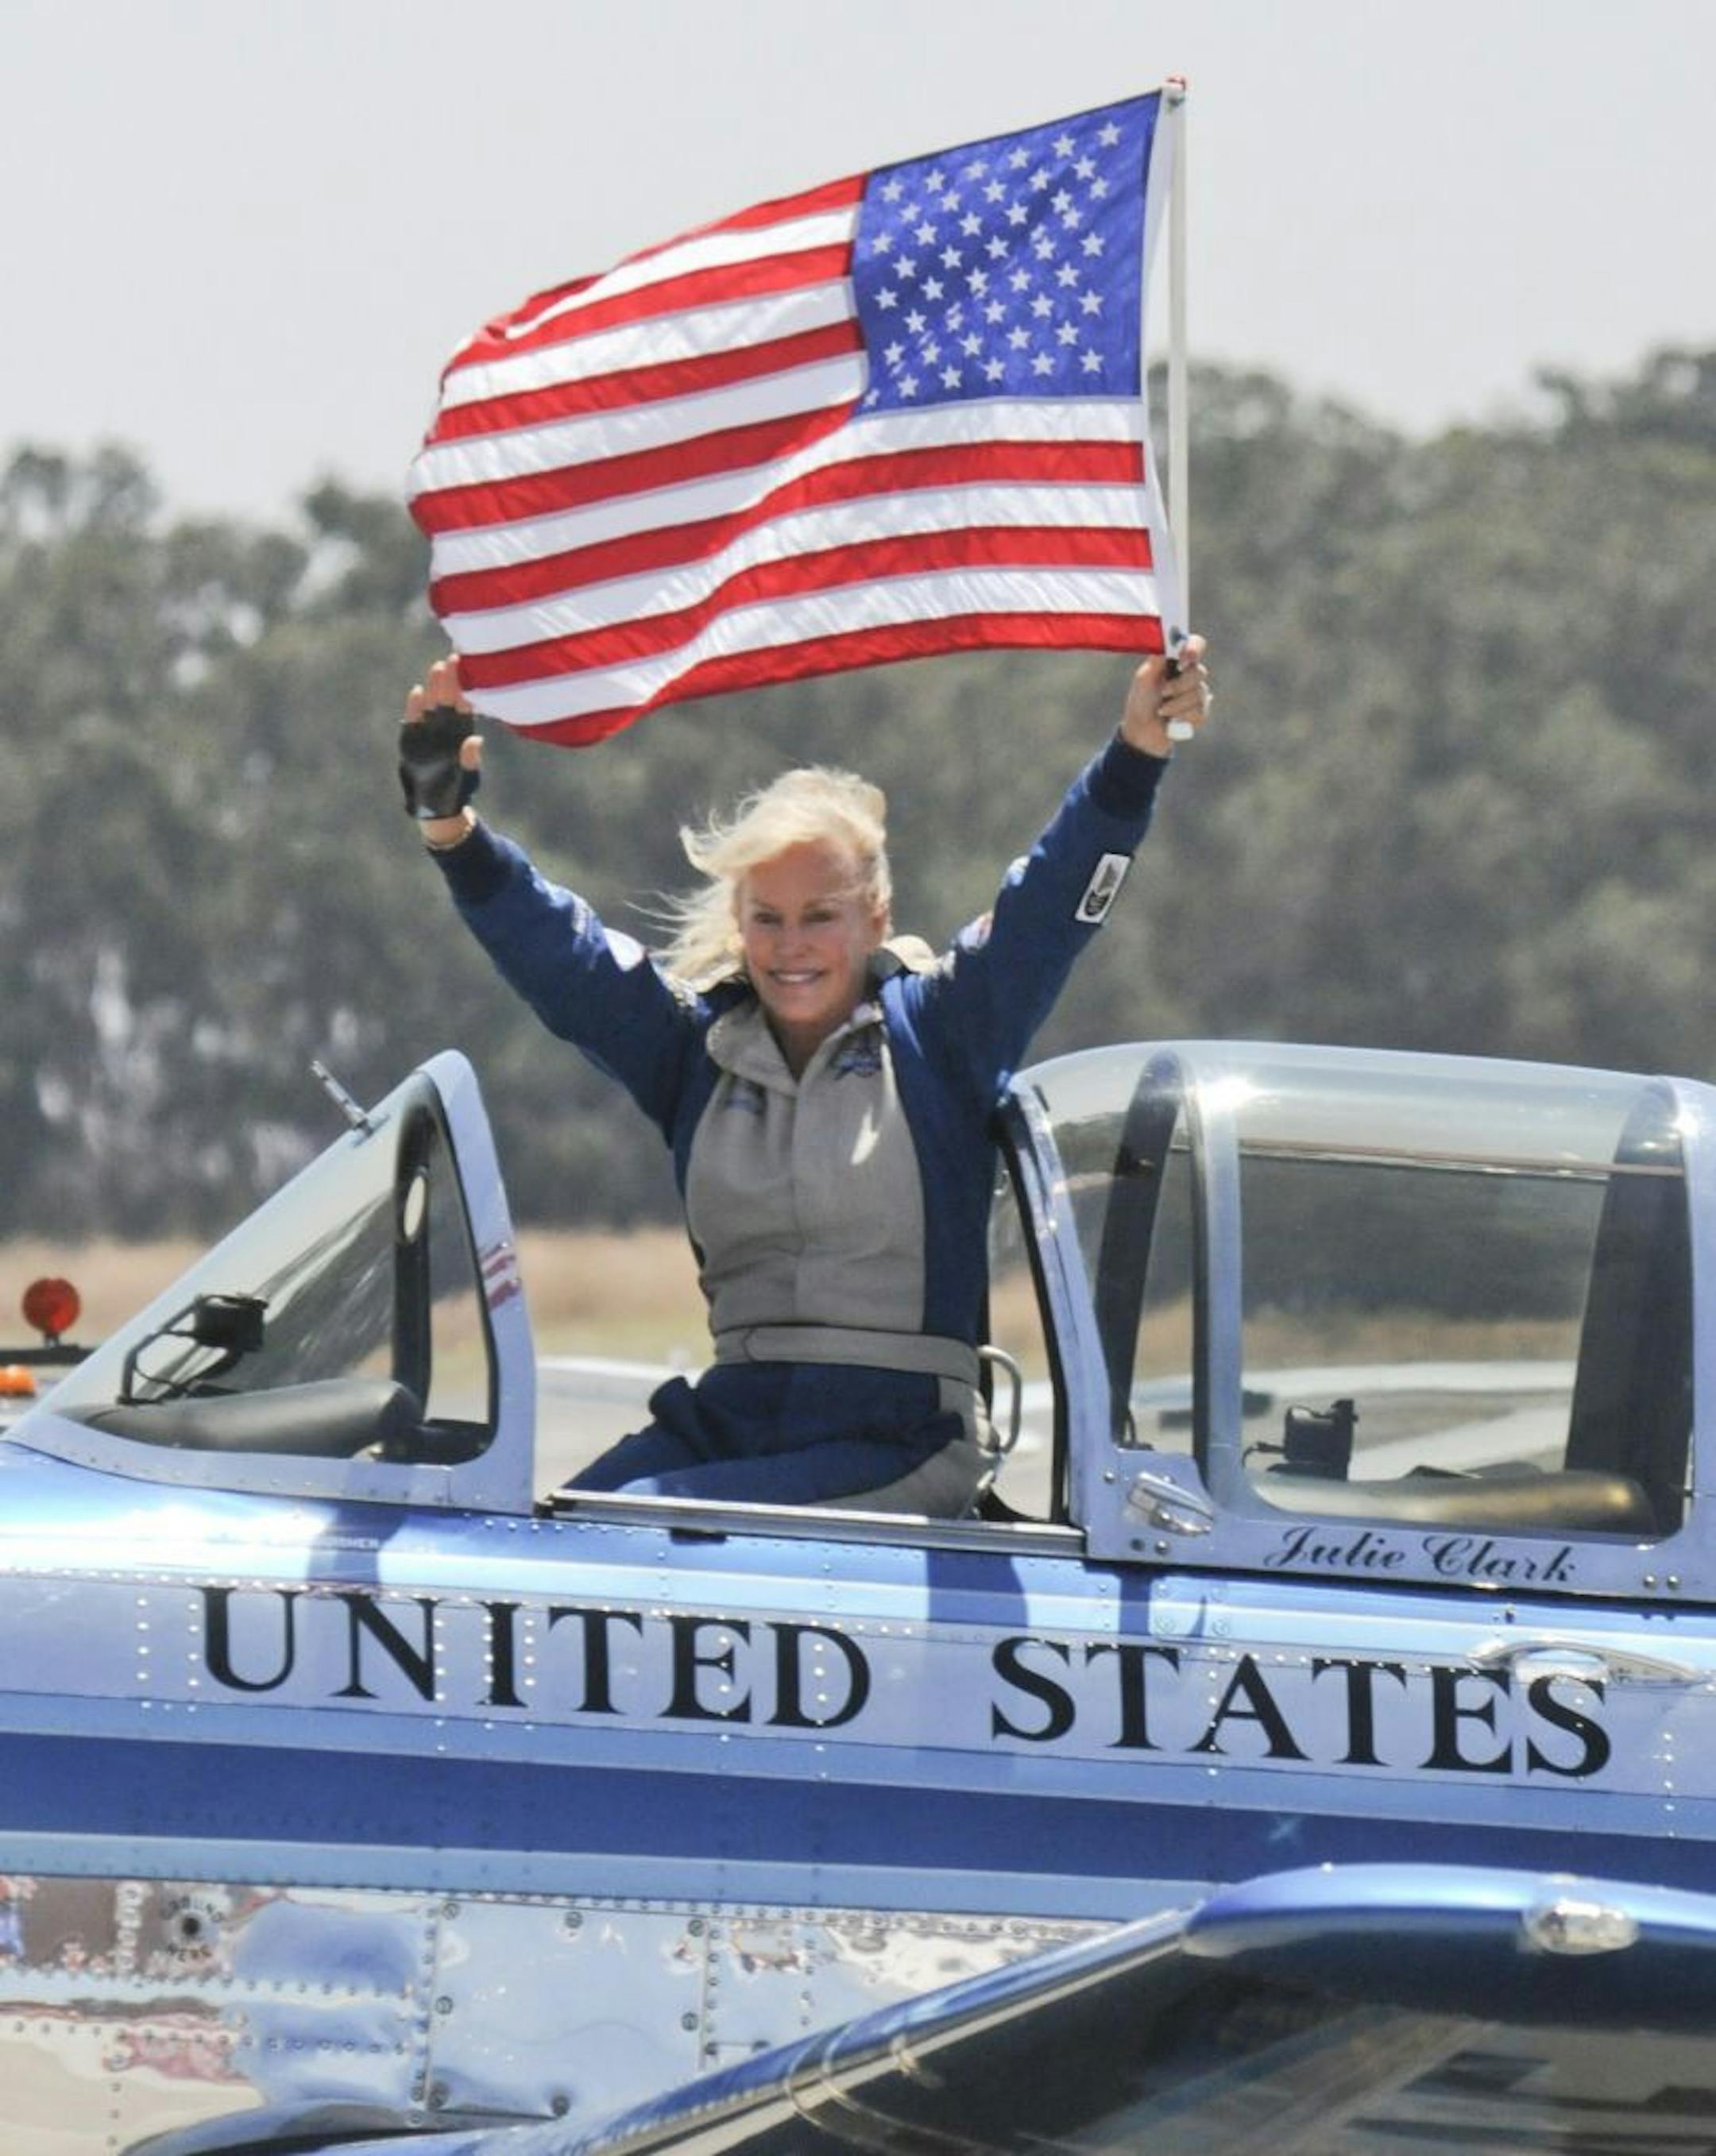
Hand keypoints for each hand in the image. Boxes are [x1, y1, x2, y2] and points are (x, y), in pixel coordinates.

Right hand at [401, 656, 482, 842]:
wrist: (436, 804)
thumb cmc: (458, 790)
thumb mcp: (467, 777)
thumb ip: (470, 760)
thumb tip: (476, 740)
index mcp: (463, 733)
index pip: (465, 705)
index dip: (467, 688)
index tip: (471, 672)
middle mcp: (446, 728)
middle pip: (448, 698)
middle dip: (451, 679)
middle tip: (453, 659)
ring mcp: (428, 731)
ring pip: (431, 704)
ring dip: (434, 687)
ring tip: (438, 667)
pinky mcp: (412, 739)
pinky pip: (413, 720)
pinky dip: (415, 707)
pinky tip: (417, 692)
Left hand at [1119, 634, 1209, 756]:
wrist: (1141, 732)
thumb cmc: (1141, 702)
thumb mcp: (1143, 679)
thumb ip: (1156, 661)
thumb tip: (1166, 642)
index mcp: (1177, 661)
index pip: (1196, 644)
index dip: (1194, 649)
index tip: (1183, 661)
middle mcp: (1190, 675)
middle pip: (1199, 672)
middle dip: (1179, 685)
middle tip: (1163, 692)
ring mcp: (1197, 694)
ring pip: (1199, 694)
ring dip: (1176, 704)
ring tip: (1161, 711)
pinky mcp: (1200, 713)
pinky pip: (1199, 711)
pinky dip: (1181, 717)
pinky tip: (1172, 720)